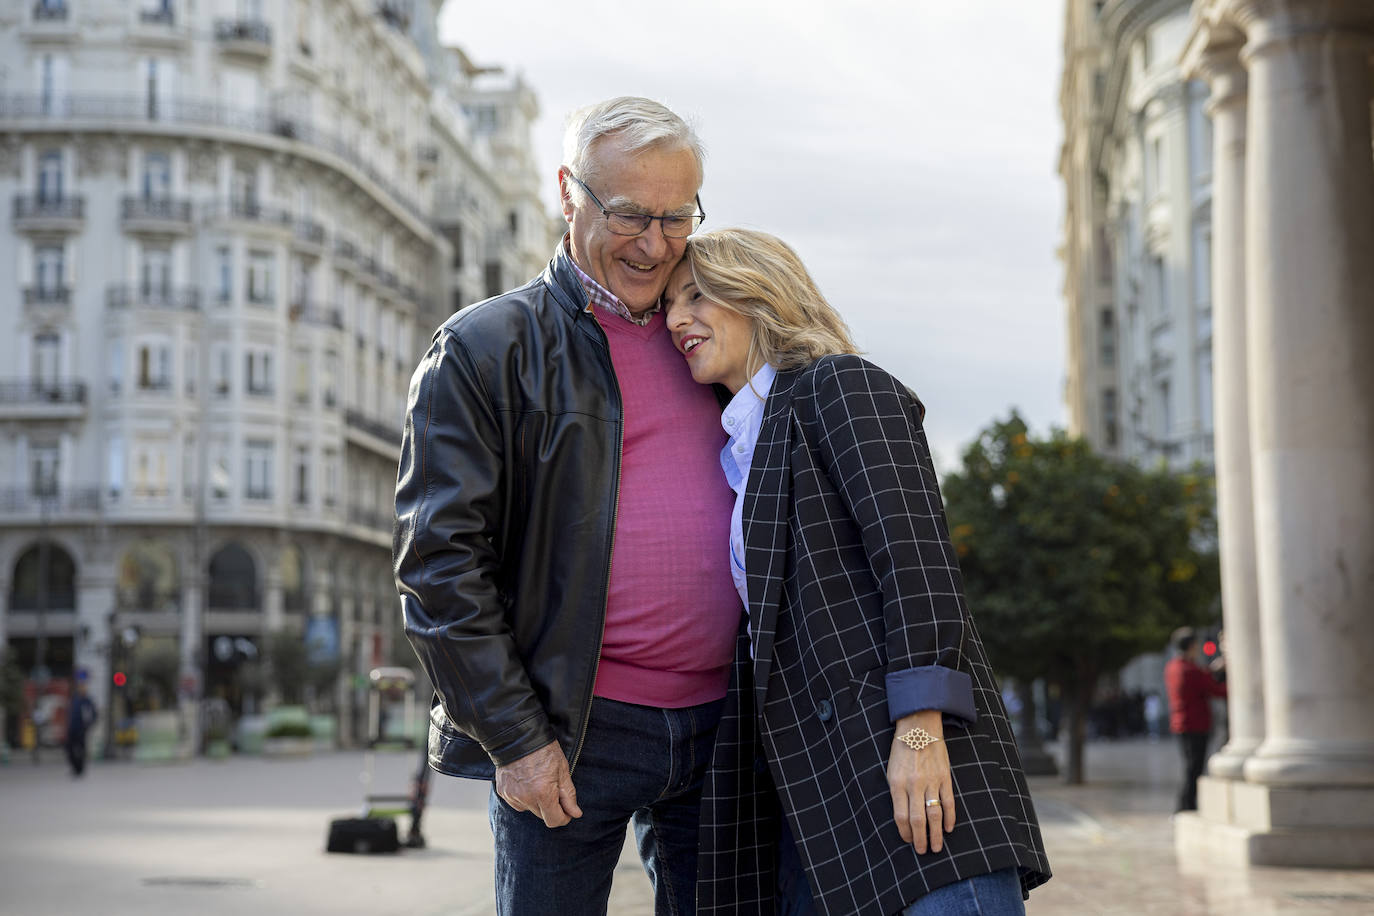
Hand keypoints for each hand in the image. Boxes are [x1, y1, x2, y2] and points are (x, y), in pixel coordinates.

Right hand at [494, 740, 582, 827]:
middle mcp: (525, 798)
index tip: (567, 811)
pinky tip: (526, 780)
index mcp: (542, 794)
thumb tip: (575, 814)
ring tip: (537, 780)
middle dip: (550, 806)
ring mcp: (512, 796)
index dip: (563, 817)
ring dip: (535, 801)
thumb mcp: (562, 770)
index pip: (554, 821)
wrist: (519, 736)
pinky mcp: (503, 791)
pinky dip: (523, 796)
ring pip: (529, 808)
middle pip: (542, 815)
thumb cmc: (544, 750)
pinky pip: (516, 802)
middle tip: (553, 787)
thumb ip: (569, 796)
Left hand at [887, 710, 954, 854]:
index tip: (907, 841)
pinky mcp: (945, 777)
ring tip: (937, 847)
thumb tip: (903, 818)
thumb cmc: (902, 751)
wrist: (919, 728)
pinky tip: (948, 828)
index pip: (901, 817)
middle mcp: (914, 785)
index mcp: (897, 784)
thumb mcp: (891, 771)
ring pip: (934, 815)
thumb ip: (897, 793)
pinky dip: (949, 818)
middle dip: (920, 839)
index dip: (904, 832)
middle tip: (922, 851)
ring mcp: (931, 782)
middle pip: (918, 820)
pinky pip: (948, 802)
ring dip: (936, 834)